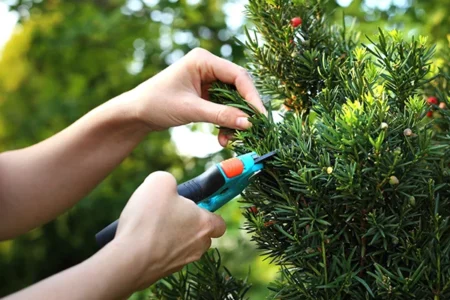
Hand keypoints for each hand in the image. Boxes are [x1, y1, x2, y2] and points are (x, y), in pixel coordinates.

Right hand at [111, 171, 225, 289]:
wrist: (128, 259)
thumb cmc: (148, 219)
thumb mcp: (160, 182)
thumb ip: (170, 181)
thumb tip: (168, 186)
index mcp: (204, 224)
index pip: (219, 222)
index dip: (207, 211)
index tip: (193, 205)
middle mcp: (198, 246)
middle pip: (200, 235)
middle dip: (186, 224)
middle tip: (167, 213)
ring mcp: (181, 263)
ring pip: (181, 247)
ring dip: (170, 237)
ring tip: (149, 227)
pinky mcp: (163, 273)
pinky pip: (164, 257)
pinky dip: (155, 249)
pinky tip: (140, 240)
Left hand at [131, 48, 266, 145]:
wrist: (136, 114)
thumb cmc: (156, 104)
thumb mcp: (191, 110)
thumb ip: (220, 115)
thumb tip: (248, 123)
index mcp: (203, 60)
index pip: (238, 76)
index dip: (252, 96)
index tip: (260, 117)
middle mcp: (208, 67)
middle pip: (238, 88)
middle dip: (243, 111)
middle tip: (252, 130)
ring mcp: (207, 81)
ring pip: (232, 101)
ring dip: (233, 121)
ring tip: (231, 140)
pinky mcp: (205, 94)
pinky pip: (223, 108)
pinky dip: (225, 123)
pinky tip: (222, 138)